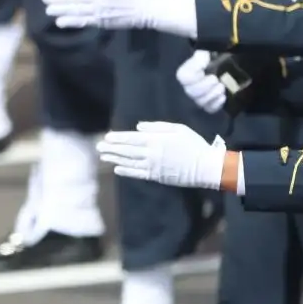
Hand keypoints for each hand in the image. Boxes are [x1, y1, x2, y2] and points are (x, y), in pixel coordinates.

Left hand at [97, 123, 227, 189]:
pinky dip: (126, 171)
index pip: (131, 138)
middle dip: (111, 148)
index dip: (117, 138)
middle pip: (127, 150)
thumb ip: (156, 127)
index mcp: (156, 140)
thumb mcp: (178, 129)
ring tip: (103, 156)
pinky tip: (117, 169)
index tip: (107, 137)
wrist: (204, 167)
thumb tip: (138, 127)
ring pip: (129, 162)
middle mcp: (151, 153)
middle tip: (98, 147)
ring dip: (115, 159)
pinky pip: (137, 174)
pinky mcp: (156, 176)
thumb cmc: (193, 144)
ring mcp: (152, 166)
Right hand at [176, 50, 229, 114]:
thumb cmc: (212, 58)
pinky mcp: (208, 105)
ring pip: (200, 102)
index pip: (184, 76)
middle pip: (192, 92)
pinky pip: (209, 109)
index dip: (195, 69)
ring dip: (212, 94)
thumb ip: (202, 52)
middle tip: (216, 79)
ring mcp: (198, 98)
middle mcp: (189, 88)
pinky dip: (217, 104)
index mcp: (186, 73)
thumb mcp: (207, 51)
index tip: (205, 62)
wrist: (221, 67)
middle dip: (205, 86)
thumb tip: (202, 52)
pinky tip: (223, 96)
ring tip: (221, 86)